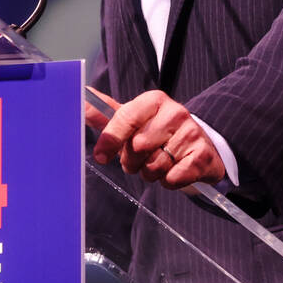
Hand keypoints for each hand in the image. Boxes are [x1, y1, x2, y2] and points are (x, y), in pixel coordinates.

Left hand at [87, 88, 225, 188]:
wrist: (198, 146)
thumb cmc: (157, 133)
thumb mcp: (132, 119)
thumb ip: (105, 114)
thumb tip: (80, 101)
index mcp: (154, 100)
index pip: (126, 118)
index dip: (110, 139)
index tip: (101, 155)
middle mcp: (175, 112)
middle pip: (138, 147)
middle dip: (133, 160)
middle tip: (140, 158)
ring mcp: (191, 133)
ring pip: (155, 165)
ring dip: (150, 172)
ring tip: (158, 163)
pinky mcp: (202, 155)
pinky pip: (173, 178)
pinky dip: (168, 181)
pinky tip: (173, 170)